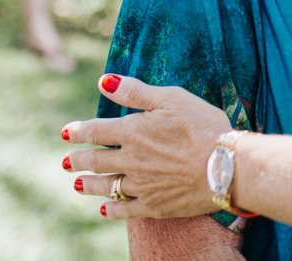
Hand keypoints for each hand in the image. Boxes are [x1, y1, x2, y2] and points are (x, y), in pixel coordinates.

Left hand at [62, 75, 234, 220]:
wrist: (225, 166)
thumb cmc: (203, 126)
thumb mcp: (171, 98)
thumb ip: (135, 91)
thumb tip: (103, 81)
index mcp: (132, 132)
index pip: (96, 131)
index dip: (78, 131)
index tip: (66, 133)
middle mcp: (130, 160)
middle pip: (96, 160)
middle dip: (78, 160)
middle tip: (66, 161)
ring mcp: (141, 185)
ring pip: (106, 186)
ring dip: (89, 185)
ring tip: (76, 185)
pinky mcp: (154, 205)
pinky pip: (125, 209)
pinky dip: (112, 209)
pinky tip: (104, 210)